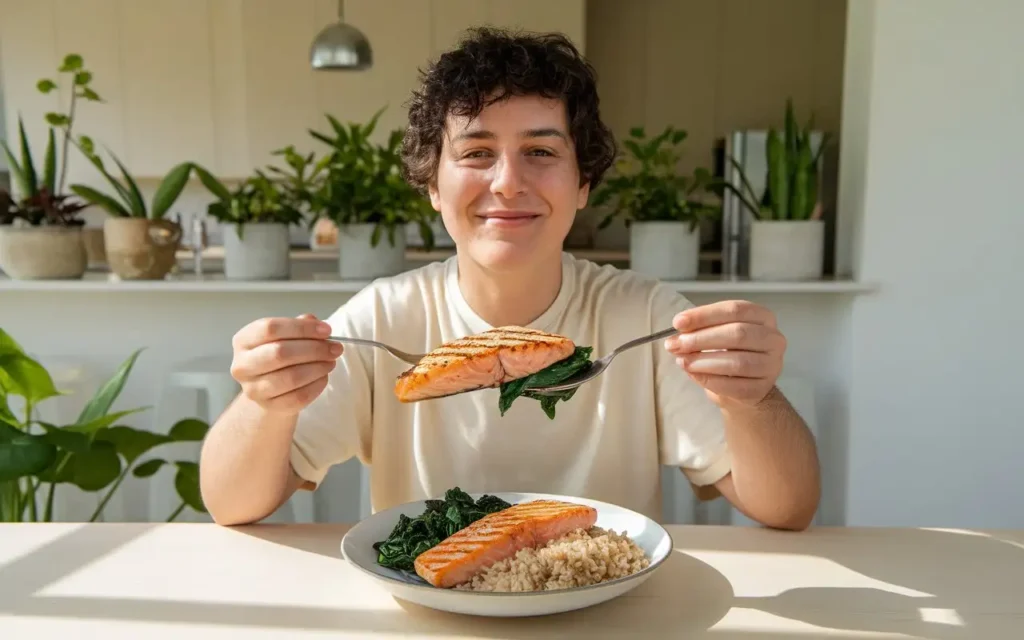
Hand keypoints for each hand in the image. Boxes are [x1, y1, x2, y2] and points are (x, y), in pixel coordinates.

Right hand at [230, 313, 341, 413]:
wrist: (269, 390)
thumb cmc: (279, 357)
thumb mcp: (285, 336)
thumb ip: (300, 326)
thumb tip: (318, 325)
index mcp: (244, 340)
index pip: (270, 328)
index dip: (302, 328)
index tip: (326, 330)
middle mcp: (243, 365)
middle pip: (280, 353)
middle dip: (314, 349)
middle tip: (335, 348)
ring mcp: (254, 389)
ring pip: (291, 377)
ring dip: (318, 367)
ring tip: (331, 362)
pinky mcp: (269, 407)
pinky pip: (299, 396)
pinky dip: (317, 385)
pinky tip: (324, 377)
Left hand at [664, 300, 785, 407]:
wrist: (742, 386)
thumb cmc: (729, 353)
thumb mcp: (715, 334)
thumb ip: (699, 330)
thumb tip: (678, 334)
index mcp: (763, 317)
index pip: (735, 310)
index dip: (704, 315)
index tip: (678, 322)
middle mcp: (773, 339)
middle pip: (737, 334)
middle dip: (701, 339)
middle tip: (676, 344)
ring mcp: (771, 365)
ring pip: (737, 362)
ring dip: (703, 361)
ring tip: (682, 361)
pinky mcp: (763, 388)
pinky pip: (735, 386)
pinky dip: (710, 380)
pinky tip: (695, 375)